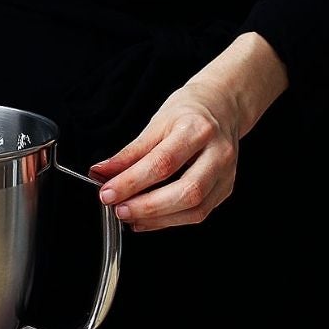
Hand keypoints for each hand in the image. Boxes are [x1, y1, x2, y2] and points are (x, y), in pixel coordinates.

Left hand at [90, 33, 288, 231]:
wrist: (222, 108)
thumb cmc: (189, 113)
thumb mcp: (156, 124)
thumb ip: (130, 153)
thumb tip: (102, 173)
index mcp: (198, 130)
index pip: (163, 163)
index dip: (132, 182)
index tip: (108, 192)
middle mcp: (218, 153)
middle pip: (187, 191)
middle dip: (148, 207)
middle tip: (120, 210)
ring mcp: (226, 174)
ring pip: (196, 209)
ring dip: (158, 219)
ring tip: (131, 216)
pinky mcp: (225, 189)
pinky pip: (199, 213)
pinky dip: (170, 220)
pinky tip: (149, 218)